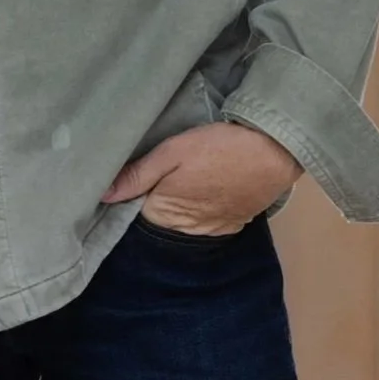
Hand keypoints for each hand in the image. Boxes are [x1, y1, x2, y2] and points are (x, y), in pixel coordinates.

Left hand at [105, 121, 300, 237]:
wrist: (276, 150)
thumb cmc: (221, 147)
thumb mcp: (173, 152)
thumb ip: (137, 175)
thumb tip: (102, 194)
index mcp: (166, 214)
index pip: (134, 215)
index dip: (131, 197)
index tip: (131, 179)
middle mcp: (189, 231)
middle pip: (161, 221)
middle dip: (156, 201)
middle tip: (163, 173)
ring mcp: (214, 230)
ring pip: (186, 223)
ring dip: (183, 205)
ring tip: (188, 178)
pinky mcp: (235, 223)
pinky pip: (209, 221)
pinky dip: (205, 207)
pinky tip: (208, 185)